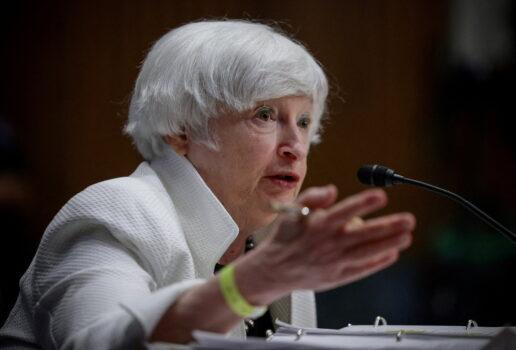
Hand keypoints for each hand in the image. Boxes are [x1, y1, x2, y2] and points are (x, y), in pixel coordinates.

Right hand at [250, 185, 414, 298]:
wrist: (273, 270)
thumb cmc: (285, 238)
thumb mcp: (291, 212)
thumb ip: (311, 197)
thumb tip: (332, 190)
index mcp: (318, 226)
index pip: (345, 212)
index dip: (364, 203)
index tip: (381, 196)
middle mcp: (329, 244)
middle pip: (364, 235)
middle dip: (388, 227)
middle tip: (408, 220)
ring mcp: (335, 262)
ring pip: (367, 252)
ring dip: (389, 244)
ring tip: (407, 236)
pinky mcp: (337, 276)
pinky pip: (362, 269)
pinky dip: (378, 263)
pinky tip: (391, 254)